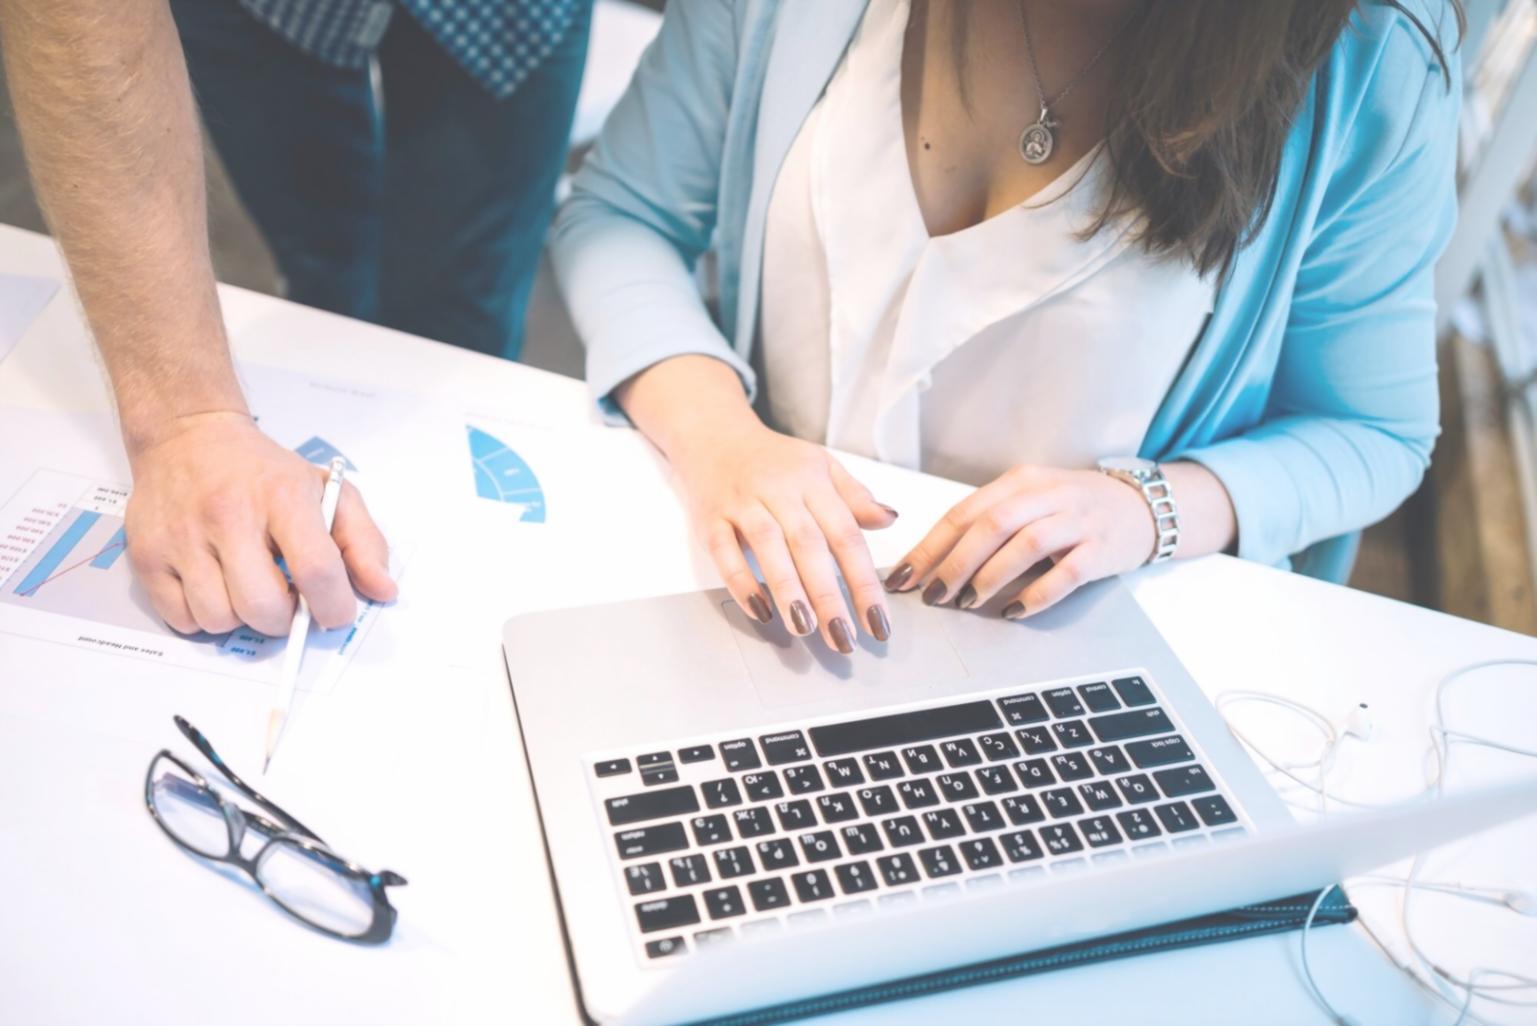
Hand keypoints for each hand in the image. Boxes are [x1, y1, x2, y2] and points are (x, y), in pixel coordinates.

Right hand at [123, 411, 396, 635]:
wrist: (189, 436)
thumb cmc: (264, 472)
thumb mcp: (329, 491)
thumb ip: (364, 542)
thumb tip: (383, 590)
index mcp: (283, 497)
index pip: (316, 569)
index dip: (333, 607)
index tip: (335, 614)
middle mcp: (229, 515)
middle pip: (263, 607)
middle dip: (284, 619)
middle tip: (287, 600)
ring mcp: (182, 536)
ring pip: (220, 619)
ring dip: (241, 618)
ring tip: (247, 586)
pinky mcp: (147, 554)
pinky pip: (182, 619)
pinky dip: (203, 617)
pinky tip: (215, 586)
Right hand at [669, 420, 898, 651]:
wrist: (714, 435)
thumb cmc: (773, 460)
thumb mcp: (821, 466)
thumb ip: (854, 496)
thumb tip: (889, 519)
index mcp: (813, 480)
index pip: (846, 535)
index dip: (864, 581)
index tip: (877, 621)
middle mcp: (779, 491)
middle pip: (809, 545)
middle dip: (828, 596)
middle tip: (842, 637)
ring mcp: (742, 503)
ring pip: (768, 546)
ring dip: (787, 589)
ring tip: (805, 627)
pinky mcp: (711, 518)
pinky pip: (724, 551)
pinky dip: (740, 581)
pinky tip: (759, 609)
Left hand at [885, 465, 1155, 618]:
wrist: (1142, 507)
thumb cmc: (1073, 509)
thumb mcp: (1029, 502)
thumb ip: (988, 523)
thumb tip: (933, 562)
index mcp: (1020, 482)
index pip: (964, 512)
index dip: (930, 545)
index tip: (904, 575)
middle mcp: (1047, 495)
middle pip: (991, 525)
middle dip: (954, 562)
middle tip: (932, 594)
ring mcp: (1077, 520)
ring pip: (1025, 545)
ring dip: (990, 576)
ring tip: (967, 602)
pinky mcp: (1102, 549)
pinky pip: (1064, 574)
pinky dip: (1035, 595)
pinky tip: (1013, 611)